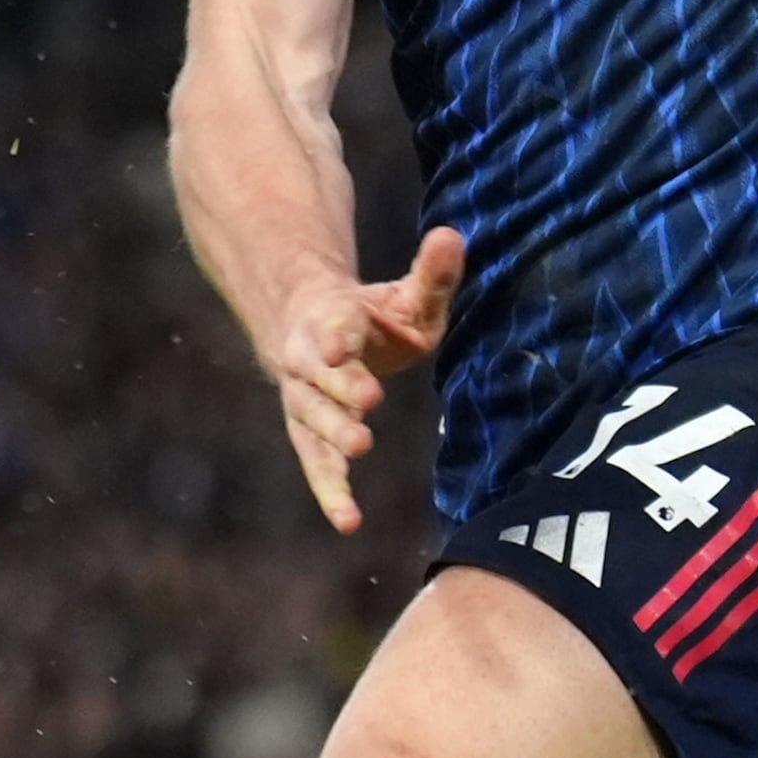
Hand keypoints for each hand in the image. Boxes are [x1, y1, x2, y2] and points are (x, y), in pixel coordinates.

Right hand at [268, 229, 462, 533]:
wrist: (309, 331)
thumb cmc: (370, 317)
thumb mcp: (404, 294)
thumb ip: (431, 273)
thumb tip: (454, 235)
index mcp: (332, 318)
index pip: (331, 324)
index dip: (336, 333)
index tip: (342, 343)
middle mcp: (309, 361)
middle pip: (320, 375)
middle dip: (341, 387)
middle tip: (368, 400)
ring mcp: (303, 399)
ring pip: (311, 419)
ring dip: (333, 434)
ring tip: (359, 450)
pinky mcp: (308, 432)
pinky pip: (315, 464)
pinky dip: (330, 492)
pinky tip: (348, 522)